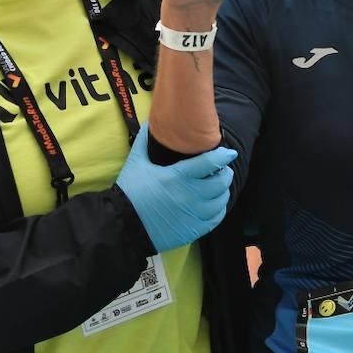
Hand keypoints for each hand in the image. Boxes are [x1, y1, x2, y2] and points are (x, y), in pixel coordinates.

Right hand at [116, 125, 236, 252]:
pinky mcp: (193, 229)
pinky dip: (219, 209)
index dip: (224, 155)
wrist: (123, 225)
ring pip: (221, 200)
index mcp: (177, 176)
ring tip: (218, 186)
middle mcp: (189, 195)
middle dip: (225, 173)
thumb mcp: (135, 163)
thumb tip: (148, 122)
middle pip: (221, 181)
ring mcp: (193, 214)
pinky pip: (216, 218)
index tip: (229, 153)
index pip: (210, 162)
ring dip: (223, 191)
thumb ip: (143, 141)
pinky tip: (214, 204)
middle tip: (222, 170)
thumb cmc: (130, 191)